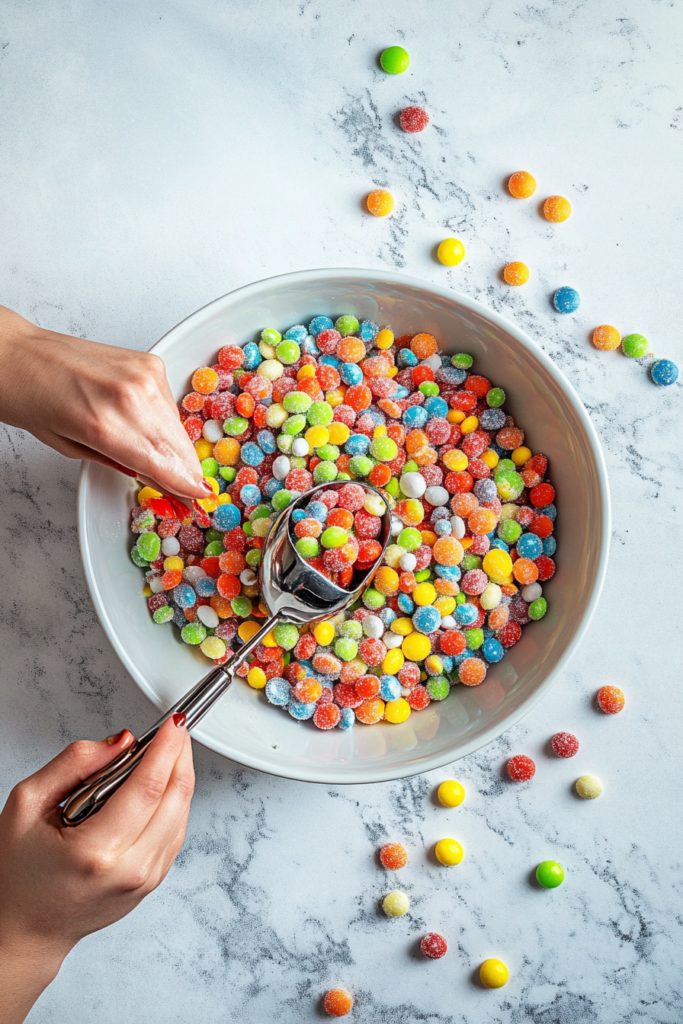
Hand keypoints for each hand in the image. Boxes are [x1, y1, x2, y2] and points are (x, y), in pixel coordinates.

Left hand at [0, 305, 212, 499]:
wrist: (17, 354)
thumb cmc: (29, 397)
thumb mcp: (69, 447)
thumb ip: (118, 463)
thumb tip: (155, 477)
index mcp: (105, 425)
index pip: (164, 466)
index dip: (184, 488)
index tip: (197, 501)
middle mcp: (131, 396)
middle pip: (177, 449)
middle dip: (186, 473)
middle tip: (187, 491)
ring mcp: (144, 376)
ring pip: (178, 427)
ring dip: (177, 448)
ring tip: (166, 462)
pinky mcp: (149, 363)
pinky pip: (170, 404)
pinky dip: (166, 421)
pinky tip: (152, 429)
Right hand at [0, 717, 193, 1023]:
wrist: (25, 928)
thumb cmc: (19, 871)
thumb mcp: (28, 804)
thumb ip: (73, 763)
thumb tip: (121, 742)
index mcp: (96, 852)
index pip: (147, 788)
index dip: (166, 748)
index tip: (173, 723)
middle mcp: (129, 870)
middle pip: (175, 799)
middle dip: (181, 756)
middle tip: (175, 730)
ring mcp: (145, 880)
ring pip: (182, 814)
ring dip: (181, 777)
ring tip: (167, 751)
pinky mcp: (153, 882)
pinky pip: (177, 831)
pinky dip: (175, 802)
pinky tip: (162, 785)